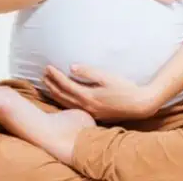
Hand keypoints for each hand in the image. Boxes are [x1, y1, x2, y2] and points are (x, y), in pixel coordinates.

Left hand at [42, 64, 161, 121]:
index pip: (65, 85)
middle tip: (43, 75)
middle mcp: (86, 106)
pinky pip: (73, 108)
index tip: (48, 66)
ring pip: (66, 103)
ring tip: (48, 85)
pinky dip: (64, 101)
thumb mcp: (107, 77)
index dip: (55, 76)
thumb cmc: (125, 88)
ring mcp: (90, 112)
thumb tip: (71, 67)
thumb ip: (89, 72)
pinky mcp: (94, 114)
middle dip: (51, 85)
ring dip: (55, 94)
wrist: (139, 105)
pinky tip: (63, 97)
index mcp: (88, 96)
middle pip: (62, 96)